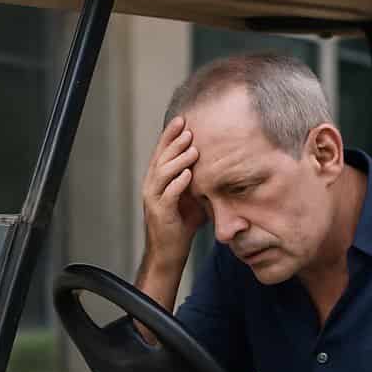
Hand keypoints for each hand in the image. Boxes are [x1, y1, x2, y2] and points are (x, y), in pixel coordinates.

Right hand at [140, 116, 204, 265]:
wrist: (169, 252)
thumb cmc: (181, 223)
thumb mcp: (192, 196)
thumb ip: (199, 179)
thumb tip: (220, 163)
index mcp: (157, 179)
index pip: (162, 152)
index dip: (170, 135)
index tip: (183, 119)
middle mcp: (151, 186)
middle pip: (160, 158)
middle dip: (174, 142)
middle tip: (189, 129)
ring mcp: (153, 199)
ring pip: (162, 173)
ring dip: (178, 160)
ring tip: (193, 150)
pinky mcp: (159, 214)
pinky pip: (167, 195)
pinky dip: (178, 184)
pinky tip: (189, 175)